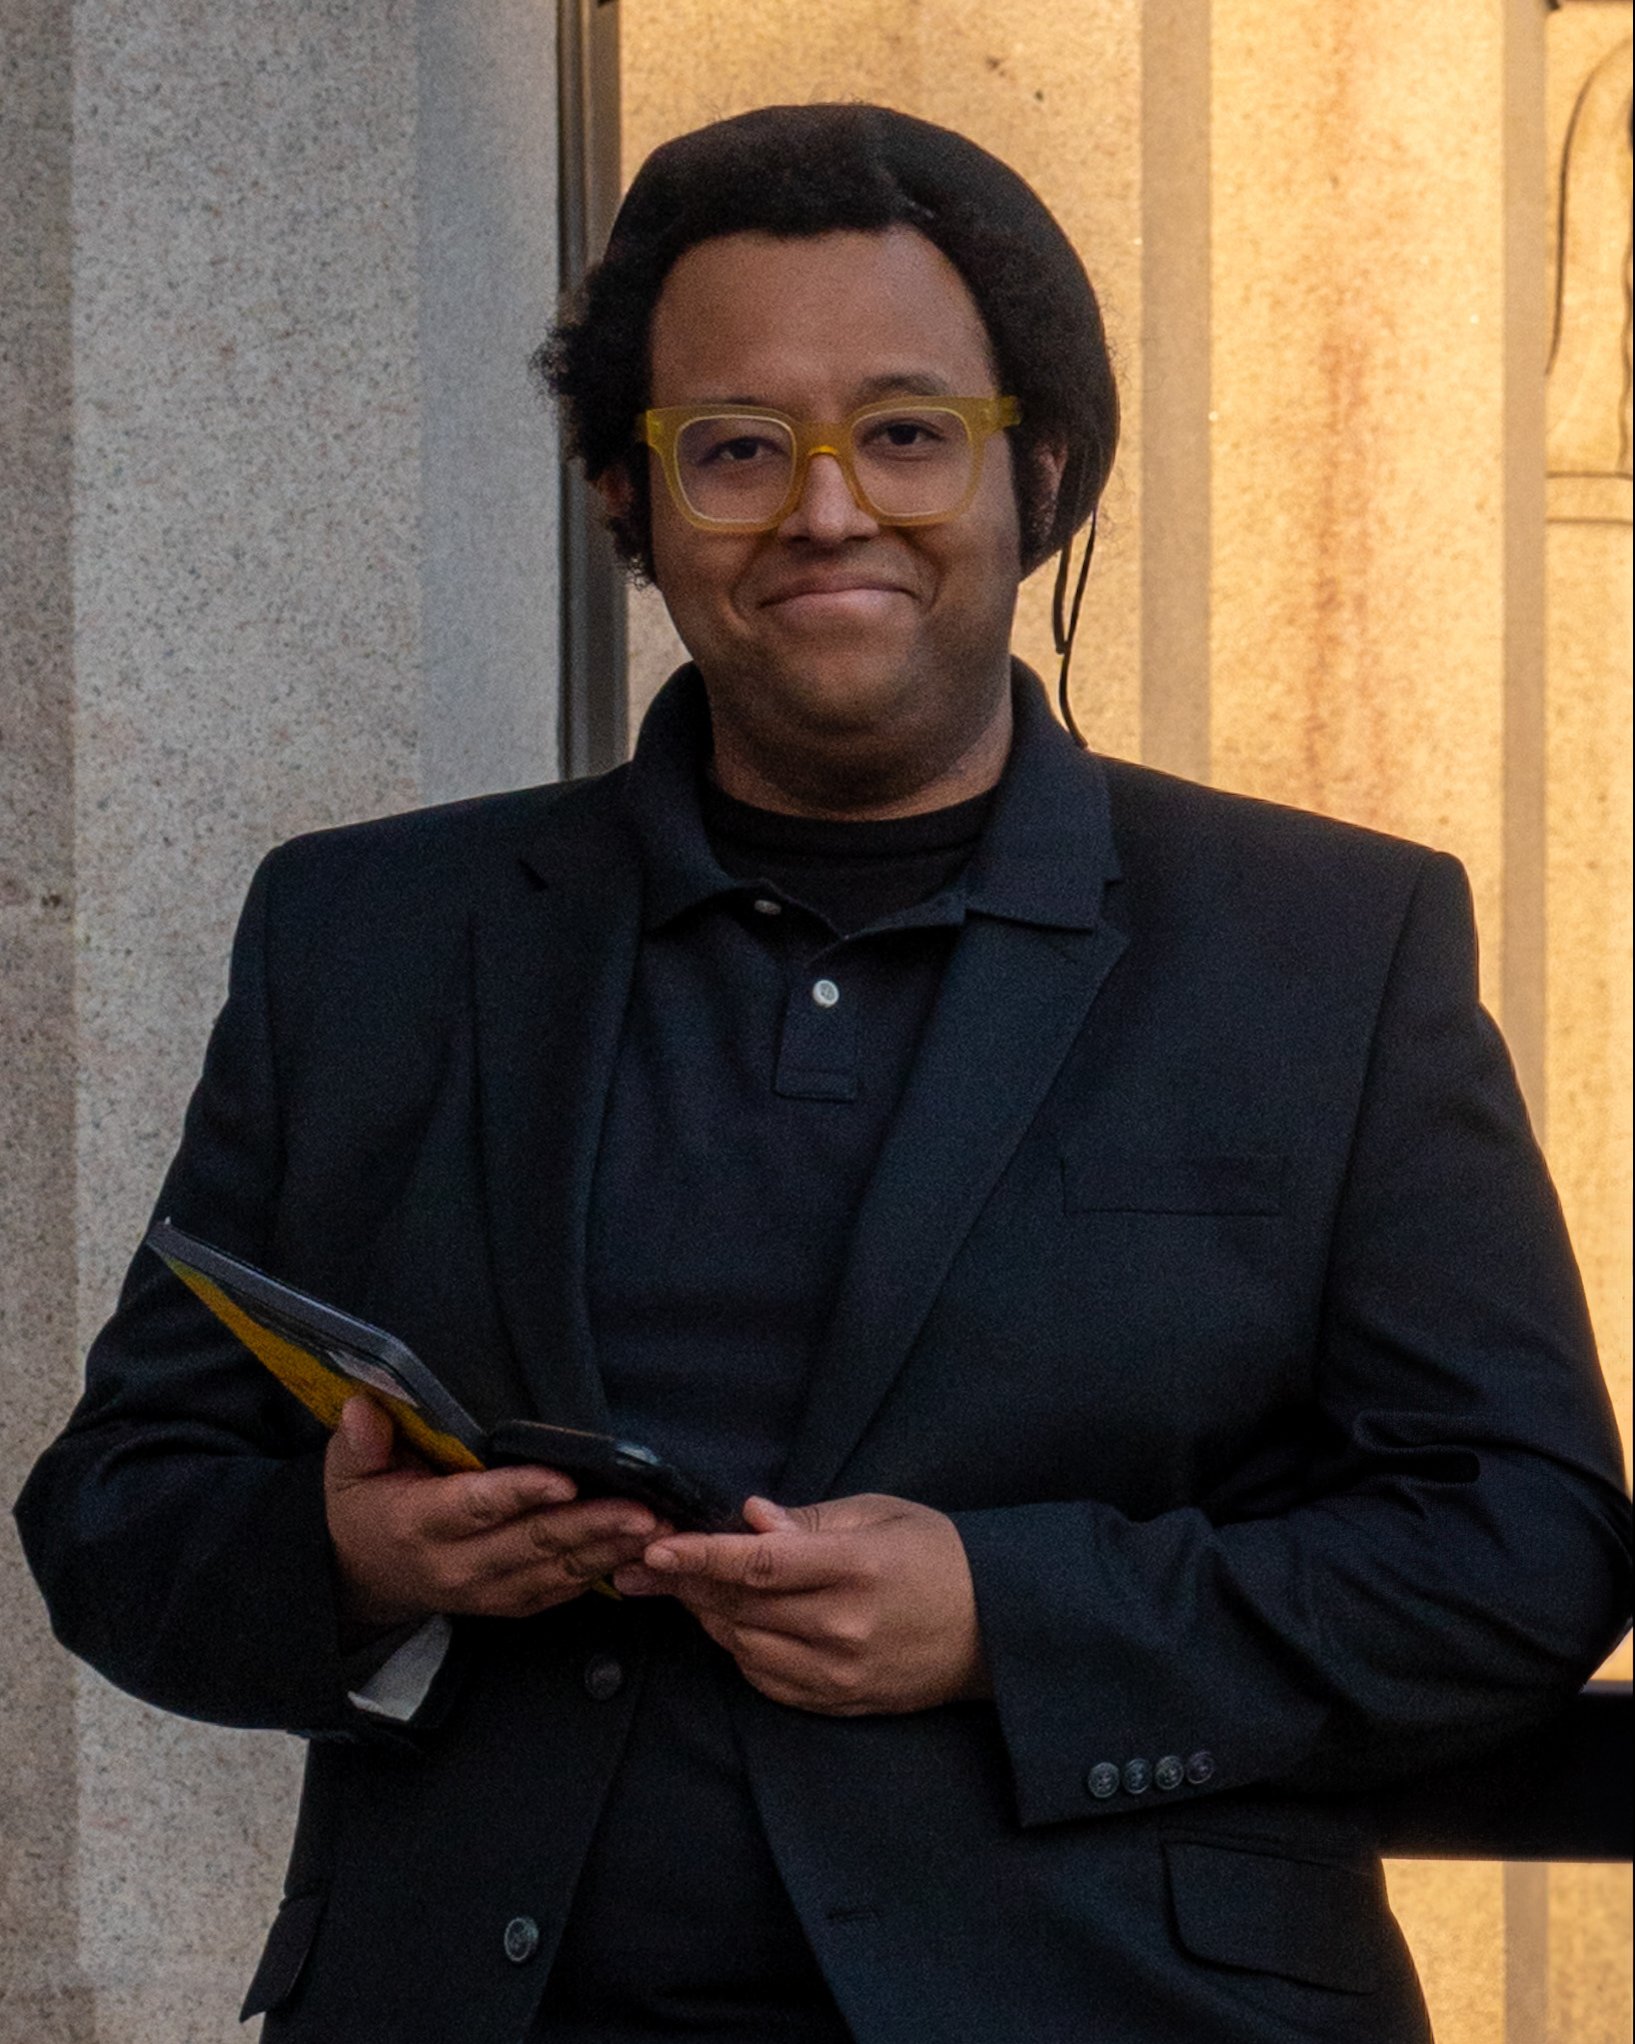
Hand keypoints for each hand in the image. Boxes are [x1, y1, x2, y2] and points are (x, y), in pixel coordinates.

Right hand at [324, 1397, 667, 1629]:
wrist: (367, 1578)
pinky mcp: (511, 1603)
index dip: (521, 1493)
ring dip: (611, 1551)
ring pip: (557, 1571)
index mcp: (419, 1524)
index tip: (566, 1478)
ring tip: (660, 1529)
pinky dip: (604, 1572)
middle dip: (593, 1525)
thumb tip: (364, 1407)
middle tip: (646, 1510)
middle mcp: (457, 1566)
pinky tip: (642, 1552)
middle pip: (532, 1544)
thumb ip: (361, 1442)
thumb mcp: (348, 1472)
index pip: (476, 1507)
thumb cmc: (366, 1506)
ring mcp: (488, 1591)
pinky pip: (562, 1591)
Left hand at [612, 1493, 988, 1715]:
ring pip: (745, 1647)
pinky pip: (767, 1681)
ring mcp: (840, 1673)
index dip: (700, 1555)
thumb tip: (749, 1517)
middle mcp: (843, 1626)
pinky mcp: (840, 1703)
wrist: (994, 1628)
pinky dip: (739, 1651)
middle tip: (647, 1565)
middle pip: (741, 1607)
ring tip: (684, 1588)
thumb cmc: (937, 1556)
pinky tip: (730, 1624)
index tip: (656, 1548)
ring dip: (708, 1616)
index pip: (759, 1563)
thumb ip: (809, 1521)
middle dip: (687, 1583)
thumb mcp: (881, 1515)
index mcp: (855, 1568)